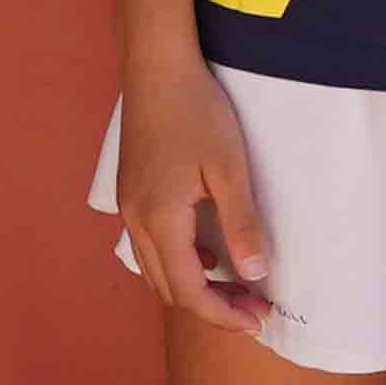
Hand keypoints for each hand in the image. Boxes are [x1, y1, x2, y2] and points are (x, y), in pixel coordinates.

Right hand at [113, 54, 273, 330]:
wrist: (156, 65)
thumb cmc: (196, 111)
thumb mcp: (229, 168)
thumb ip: (242, 224)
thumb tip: (254, 275)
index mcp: (160, 220)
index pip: (189, 290)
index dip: (223, 314)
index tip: (257, 319)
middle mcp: (136, 220)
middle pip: (169, 288)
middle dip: (211, 306)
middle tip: (252, 305)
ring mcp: (128, 206)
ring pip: (156, 269)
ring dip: (193, 285)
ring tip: (234, 284)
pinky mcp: (130, 191)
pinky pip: (149, 245)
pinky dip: (178, 261)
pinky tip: (207, 249)